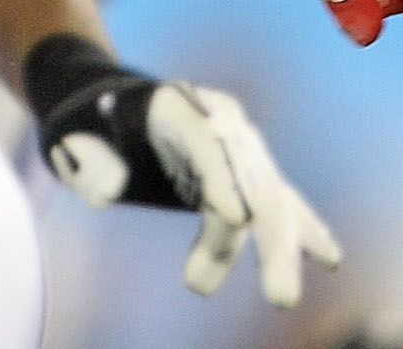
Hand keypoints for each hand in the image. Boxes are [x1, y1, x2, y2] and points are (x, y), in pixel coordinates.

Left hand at [28, 33, 339, 307]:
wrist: (102, 105)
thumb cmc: (84, 127)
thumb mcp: (74, 138)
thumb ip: (92, 163)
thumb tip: (110, 191)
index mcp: (174, 105)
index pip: (202, 143)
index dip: (219, 180)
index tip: (235, 220)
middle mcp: (218, 121)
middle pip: (248, 178)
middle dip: (266, 238)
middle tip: (276, 296)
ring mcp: (237, 146)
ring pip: (270, 198)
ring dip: (282, 250)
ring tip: (281, 298)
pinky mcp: (244, 173)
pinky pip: (279, 203)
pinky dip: (303, 228)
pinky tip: (328, 257)